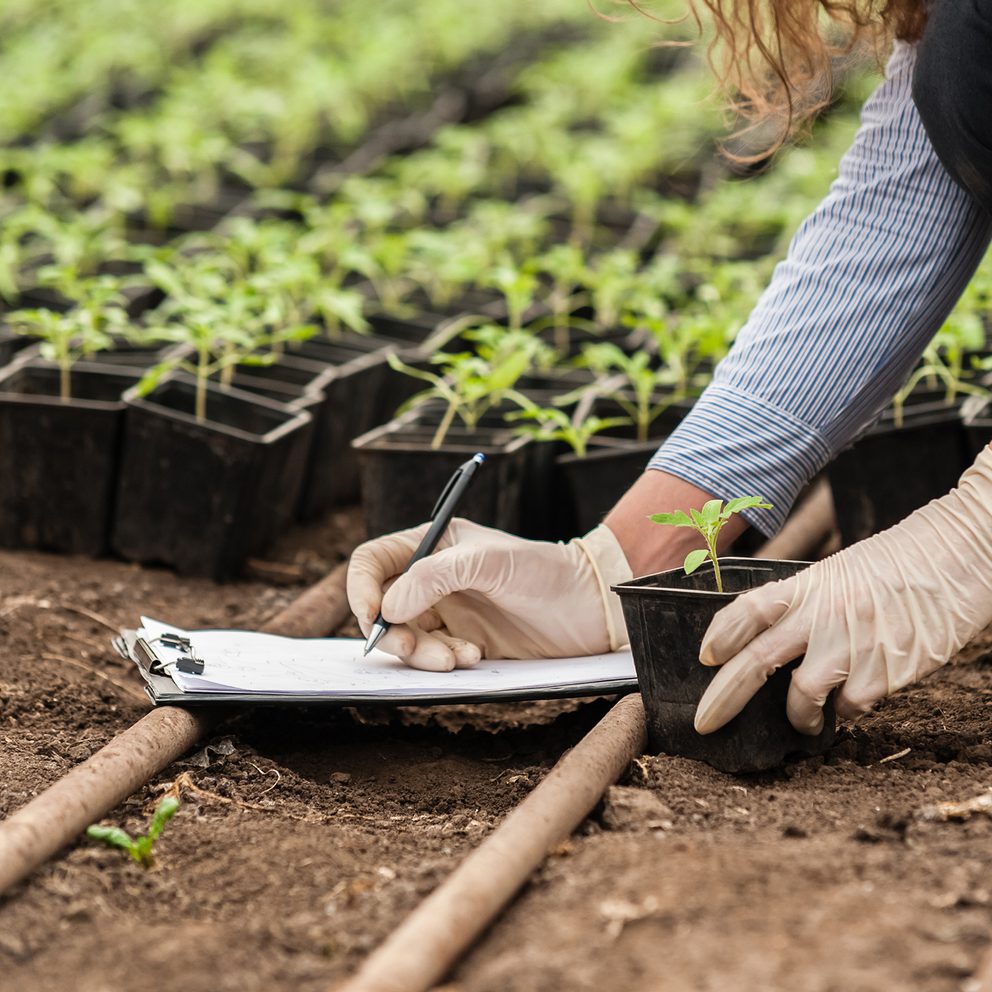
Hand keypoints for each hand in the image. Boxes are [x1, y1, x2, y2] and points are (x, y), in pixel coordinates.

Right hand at [347, 519, 632, 670]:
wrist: (591, 608)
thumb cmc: (545, 571)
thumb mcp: (488, 562)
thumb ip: (433, 577)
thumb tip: (389, 608)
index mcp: (431, 545)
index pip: (373, 562)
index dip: (361, 589)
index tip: (373, 617)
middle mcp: (432, 578)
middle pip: (383, 608)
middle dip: (393, 632)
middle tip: (412, 648)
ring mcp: (447, 611)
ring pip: (406, 638)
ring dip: (422, 653)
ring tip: (459, 658)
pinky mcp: (463, 641)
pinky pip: (433, 657)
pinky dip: (444, 662)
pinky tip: (474, 658)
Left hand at [694, 445, 991, 735]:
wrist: (960, 556)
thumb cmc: (896, 564)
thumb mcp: (839, 573)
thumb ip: (804, 605)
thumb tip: (767, 641)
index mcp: (809, 585)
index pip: (749, 609)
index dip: (721, 634)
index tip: (705, 656)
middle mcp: (824, 615)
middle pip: (758, 661)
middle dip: (724, 697)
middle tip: (705, 721)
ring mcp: (855, 645)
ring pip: (803, 694)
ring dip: (796, 716)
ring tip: (803, 720)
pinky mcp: (889, 672)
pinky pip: (851, 706)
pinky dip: (845, 711)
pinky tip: (852, 702)